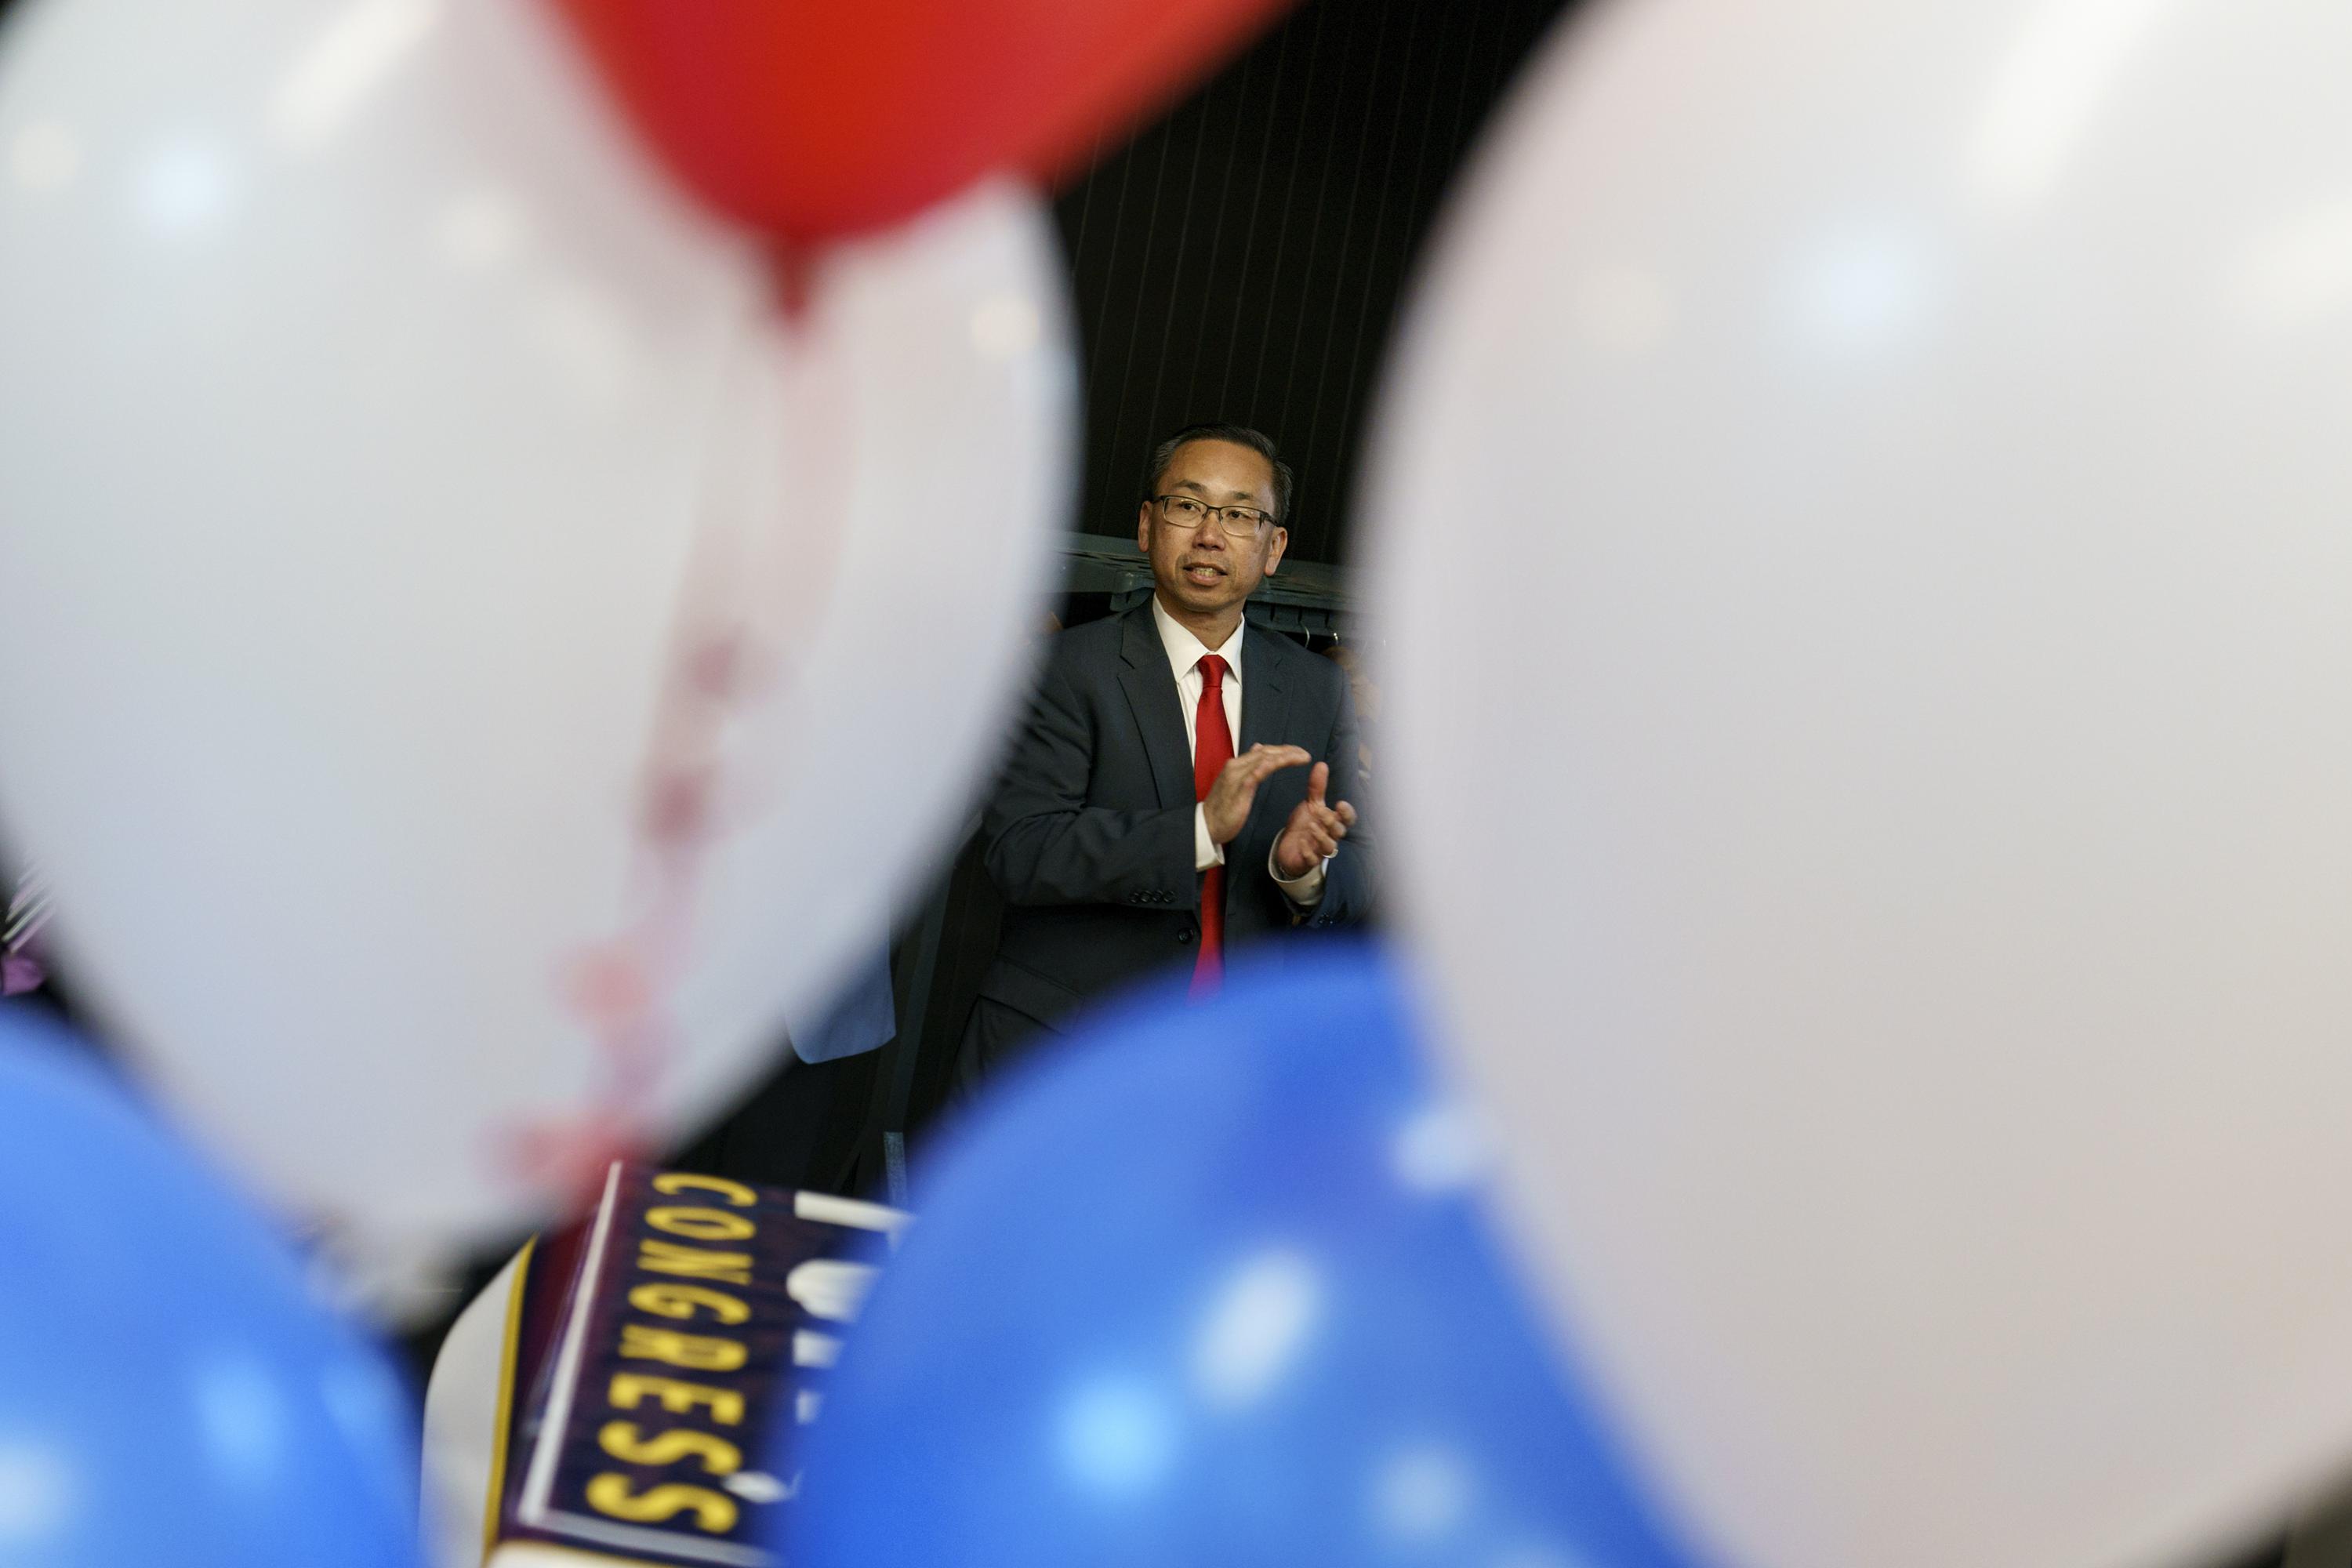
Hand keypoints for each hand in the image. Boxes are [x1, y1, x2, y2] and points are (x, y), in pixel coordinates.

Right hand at [1203, 744, 1310, 844]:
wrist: (1206, 825)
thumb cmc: (1222, 807)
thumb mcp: (1236, 783)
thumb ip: (1248, 766)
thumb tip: (1258, 748)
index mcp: (1237, 765)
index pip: (1263, 751)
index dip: (1282, 750)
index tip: (1298, 752)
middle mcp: (1236, 766)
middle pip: (1265, 752)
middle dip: (1287, 751)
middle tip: (1304, 754)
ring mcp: (1236, 777)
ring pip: (1263, 760)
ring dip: (1284, 757)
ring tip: (1302, 758)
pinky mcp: (1238, 790)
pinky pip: (1256, 774)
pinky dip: (1268, 766)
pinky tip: (1281, 763)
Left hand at [1273, 761, 1355, 878]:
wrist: (1289, 846)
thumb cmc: (1305, 824)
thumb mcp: (1311, 804)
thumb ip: (1317, 787)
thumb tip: (1322, 764)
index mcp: (1333, 821)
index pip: (1347, 819)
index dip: (1346, 813)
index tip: (1339, 804)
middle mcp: (1330, 836)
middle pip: (1339, 831)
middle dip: (1332, 822)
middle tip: (1321, 813)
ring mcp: (1320, 850)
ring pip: (1329, 847)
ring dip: (1321, 837)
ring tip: (1310, 827)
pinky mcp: (1309, 860)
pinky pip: (1313, 859)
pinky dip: (1308, 852)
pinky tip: (1301, 843)